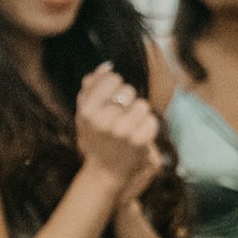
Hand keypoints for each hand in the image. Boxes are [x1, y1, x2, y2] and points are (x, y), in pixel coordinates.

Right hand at [75, 64, 159, 192]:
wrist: (105, 172)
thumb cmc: (96, 138)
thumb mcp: (85, 114)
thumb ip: (91, 87)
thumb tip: (107, 65)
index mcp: (87, 111)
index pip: (112, 78)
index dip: (115, 86)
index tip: (111, 99)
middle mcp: (103, 120)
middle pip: (128, 90)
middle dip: (127, 100)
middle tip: (120, 116)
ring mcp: (122, 132)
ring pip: (142, 104)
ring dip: (139, 113)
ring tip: (129, 126)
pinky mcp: (140, 142)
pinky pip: (152, 120)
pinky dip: (148, 126)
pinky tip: (138, 135)